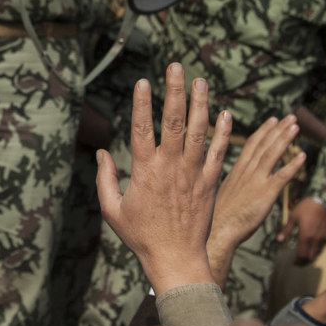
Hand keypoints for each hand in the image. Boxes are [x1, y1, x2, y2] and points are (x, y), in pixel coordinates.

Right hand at [97, 65, 230, 290]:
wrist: (176, 258)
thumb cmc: (141, 237)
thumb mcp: (113, 210)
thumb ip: (105, 179)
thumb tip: (101, 153)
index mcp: (145, 171)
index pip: (141, 128)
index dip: (141, 103)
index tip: (143, 81)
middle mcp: (170, 167)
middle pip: (172, 121)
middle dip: (174, 91)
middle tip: (176, 66)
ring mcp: (193, 174)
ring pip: (197, 131)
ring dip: (200, 103)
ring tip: (200, 81)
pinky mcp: (210, 183)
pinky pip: (217, 153)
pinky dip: (222, 132)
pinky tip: (224, 114)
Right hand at [207, 116, 304, 281]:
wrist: (219, 231)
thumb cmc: (218, 217)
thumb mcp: (224, 193)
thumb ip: (236, 184)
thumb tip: (241, 185)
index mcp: (237, 170)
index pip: (252, 145)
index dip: (264, 131)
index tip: (273, 120)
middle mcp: (246, 171)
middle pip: (264, 145)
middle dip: (279, 129)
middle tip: (291, 116)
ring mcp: (256, 181)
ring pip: (272, 155)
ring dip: (285, 139)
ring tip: (296, 126)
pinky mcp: (265, 194)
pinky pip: (282, 177)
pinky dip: (293, 165)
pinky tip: (303, 156)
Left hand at [280, 196, 325, 263]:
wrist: (323, 201)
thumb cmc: (306, 208)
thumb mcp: (293, 217)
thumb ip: (287, 230)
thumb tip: (279, 240)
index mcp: (305, 237)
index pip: (302, 255)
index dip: (298, 261)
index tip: (294, 263)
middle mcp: (315, 240)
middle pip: (310, 257)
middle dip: (304, 261)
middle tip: (299, 261)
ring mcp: (323, 238)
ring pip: (317, 252)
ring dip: (311, 255)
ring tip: (305, 254)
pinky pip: (322, 246)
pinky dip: (317, 249)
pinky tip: (313, 246)